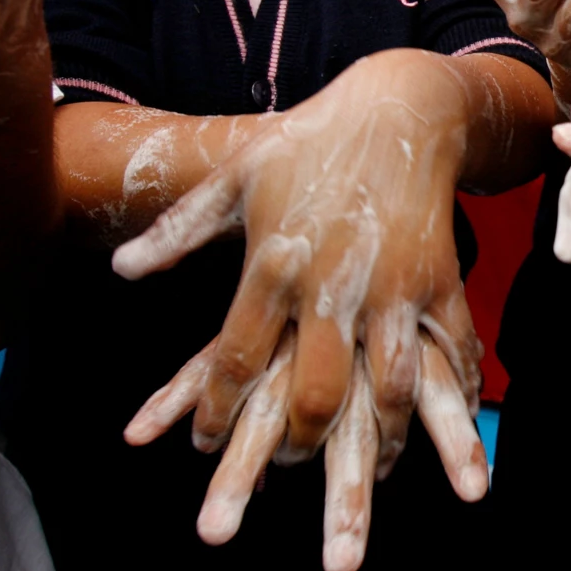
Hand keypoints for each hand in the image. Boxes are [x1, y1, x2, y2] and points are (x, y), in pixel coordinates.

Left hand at [111, 50, 489, 570]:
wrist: (398, 105)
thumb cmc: (305, 142)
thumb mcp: (233, 177)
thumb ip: (178, 230)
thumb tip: (119, 269)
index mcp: (273, 263)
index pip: (233, 359)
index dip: (215, 415)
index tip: (203, 446)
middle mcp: (332, 283)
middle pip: (312, 391)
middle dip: (296, 442)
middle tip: (285, 460)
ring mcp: (392, 286)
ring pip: (387, 388)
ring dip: (375, 438)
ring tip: (363, 466)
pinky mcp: (440, 280)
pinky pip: (450, 352)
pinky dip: (451, 396)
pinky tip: (440, 424)